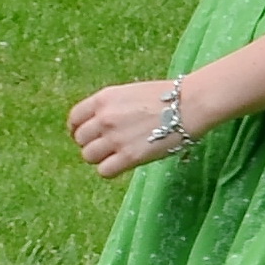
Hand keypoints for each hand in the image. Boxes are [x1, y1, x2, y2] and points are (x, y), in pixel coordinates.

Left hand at [67, 78, 186, 180]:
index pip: (74, 118)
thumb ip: (112, 107)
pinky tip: (123, 165)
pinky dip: (110, 170)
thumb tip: (103, 123)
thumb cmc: (168, 97)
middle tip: (107, 146)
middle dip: (91, 143)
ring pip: (89, 156)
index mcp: (103, 99)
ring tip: (116, 156)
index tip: (87, 135)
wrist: (190, 104)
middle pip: (80, 139)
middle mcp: (104, 118)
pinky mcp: (129, 157)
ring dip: (100, 158)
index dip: (78, 129)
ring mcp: (115, 138)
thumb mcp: (131, 92)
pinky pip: (104, 171)